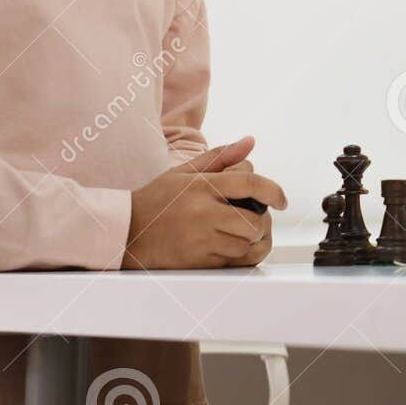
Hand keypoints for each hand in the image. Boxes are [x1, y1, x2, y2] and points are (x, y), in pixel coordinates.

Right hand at [121, 137, 288, 269]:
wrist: (123, 232)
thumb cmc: (155, 200)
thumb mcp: (184, 172)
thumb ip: (221, 157)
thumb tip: (250, 142)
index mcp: (201, 186)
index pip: (249, 182)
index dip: (273, 190)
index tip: (282, 199)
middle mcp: (202, 213)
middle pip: (253, 220)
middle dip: (259, 220)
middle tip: (251, 218)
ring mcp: (200, 240)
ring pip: (246, 244)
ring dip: (249, 240)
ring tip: (237, 232)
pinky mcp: (198, 262)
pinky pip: (233, 262)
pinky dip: (237, 255)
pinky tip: (228, 246)